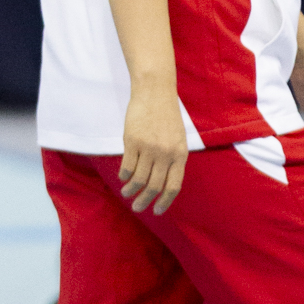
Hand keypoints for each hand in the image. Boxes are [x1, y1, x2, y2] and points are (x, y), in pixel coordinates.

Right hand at [120, 83, 187, 212]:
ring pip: (138, 178)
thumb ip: (172, 158)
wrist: (154, 92)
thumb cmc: (166, 115)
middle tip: (137, 208)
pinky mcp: (132, 141)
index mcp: (180, 154)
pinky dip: (124, 175)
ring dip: (131, 190)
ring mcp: (148, 148)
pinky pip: (127, 165)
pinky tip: (123, 178)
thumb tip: (162, 181)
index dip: (164, 202)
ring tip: (126, 193)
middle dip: (144, 200)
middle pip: (154, 186)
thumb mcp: (178, 138)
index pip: (173, 186)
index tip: (156, 211)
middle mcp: (165, 154)